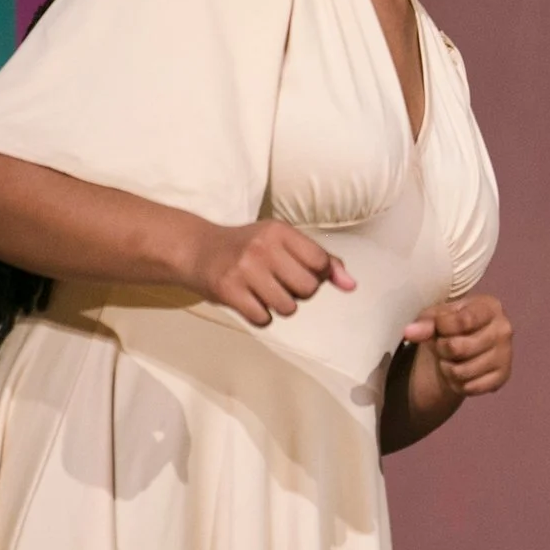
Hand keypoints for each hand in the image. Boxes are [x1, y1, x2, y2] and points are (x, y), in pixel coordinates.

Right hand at [188, 219, 353, 324]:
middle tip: (280, 283)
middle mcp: (262, 247)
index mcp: (279, 231)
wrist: (197, 250)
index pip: (321, 262)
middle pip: (308, 288)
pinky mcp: (228, 291)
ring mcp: (244, 270)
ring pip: (288, 308)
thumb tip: (351, 285)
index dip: (317, 274)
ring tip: (264, 291)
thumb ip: (322, 261)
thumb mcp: (284, 242)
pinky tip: (249, 301)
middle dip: (300, 293)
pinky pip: (264, 319)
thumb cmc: (248, 247)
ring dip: (280, 306)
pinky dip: (261, 316)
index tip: (300, 271)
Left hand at [400, 294, 515, 404]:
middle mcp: (504, 329)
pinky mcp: (503, 376)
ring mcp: (506, 354)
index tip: (439, 326)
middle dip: (442, 349)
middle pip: (458, 348)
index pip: (462, 321)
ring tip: (450, 360)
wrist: (465, 348)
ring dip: (448, 369)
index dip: (441, 327)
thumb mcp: (435, 318)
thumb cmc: (450, 326)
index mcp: (490, 307)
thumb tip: (410, 332)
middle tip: (443, 346)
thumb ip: (424, 323)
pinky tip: (461, 374)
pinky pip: (471, 388)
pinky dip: (459, 384)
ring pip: (462, 371)